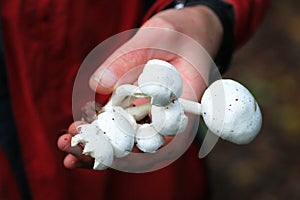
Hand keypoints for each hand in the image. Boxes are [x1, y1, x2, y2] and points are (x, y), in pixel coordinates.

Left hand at [58, 5, 222, 168]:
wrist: (181, 34)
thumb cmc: (177, 32)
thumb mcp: (158, 35)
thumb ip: (130, 58)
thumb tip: (99, 84)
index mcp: (184, 102)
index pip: (164, 133)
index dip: (136, 145)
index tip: (108, 147)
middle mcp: (167, 114)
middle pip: (140, 143)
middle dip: (106, 151)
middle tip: (75, 150)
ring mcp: (149, 112)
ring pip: (125, 137)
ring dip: (96, 144)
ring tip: (67, 143)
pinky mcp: (134, 106)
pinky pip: (117, 123)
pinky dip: (97, 128)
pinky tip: (76, 128)